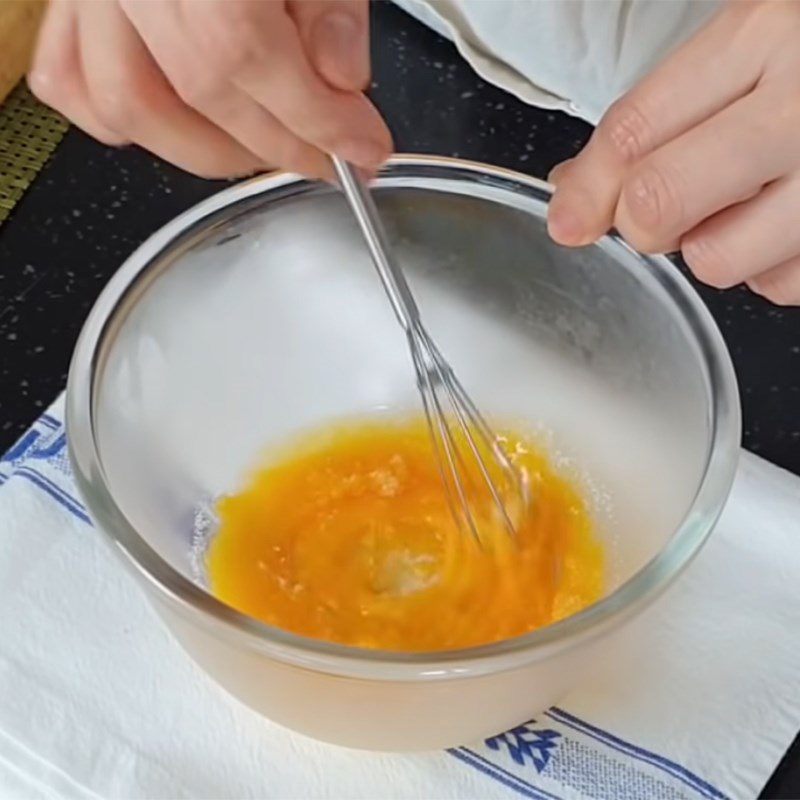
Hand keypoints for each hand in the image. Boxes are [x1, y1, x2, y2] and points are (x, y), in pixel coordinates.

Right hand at [29, 0, 391, 179]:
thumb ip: (330, 1)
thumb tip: (340, 77)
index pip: (247, 52)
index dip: (317, 120)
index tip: (363, 149)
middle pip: (199, 89)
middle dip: (279, 145)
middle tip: (327, 155)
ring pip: (125, 102)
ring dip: (206, 148)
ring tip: (265, 148)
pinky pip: (71, 78)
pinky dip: (127, 121)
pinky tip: (187, 122)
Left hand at [548, 1, 799, 305]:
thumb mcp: (756, 40)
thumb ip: (664, 113)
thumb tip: (575, 185)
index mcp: (768, 35)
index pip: (635, 132)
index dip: (587, 189)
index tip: (569, 220)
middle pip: (661, 206)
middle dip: (644, 223)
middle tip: (662, 208)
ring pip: (720, 262)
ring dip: (715, 246)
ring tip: (750, 202)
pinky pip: (782, 286)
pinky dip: (772, 266)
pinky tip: (791, 220)